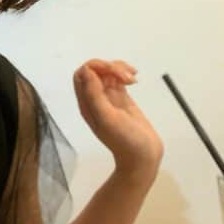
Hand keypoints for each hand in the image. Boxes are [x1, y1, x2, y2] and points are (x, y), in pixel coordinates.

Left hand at [73, 59, 163, 178]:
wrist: (142, 157)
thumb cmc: (125, 140)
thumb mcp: (107, 119)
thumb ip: (94, 95)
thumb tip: (86, 71)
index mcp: (87, 104)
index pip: (81, 75)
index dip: (95, 67)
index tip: (113, 73)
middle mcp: (95, 99)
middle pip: (95, 70)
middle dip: (110, 67)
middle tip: (127, 78)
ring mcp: (109, 98)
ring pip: (107, 72)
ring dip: (120, 69)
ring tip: (133, 80)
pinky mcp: (122, 98)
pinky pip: (118, 78)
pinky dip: (125, 73)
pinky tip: (135, 80)